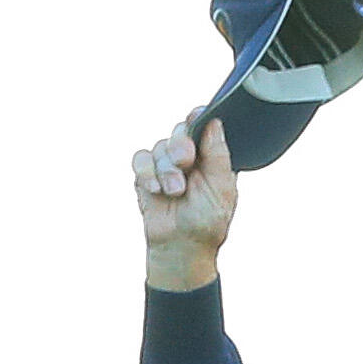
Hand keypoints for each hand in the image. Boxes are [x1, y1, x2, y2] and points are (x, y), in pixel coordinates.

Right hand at [132, 107, 237, 289]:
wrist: (181, 247)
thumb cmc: (206, 222)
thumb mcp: (221, 188)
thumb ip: (218, 154)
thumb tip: (215, 123)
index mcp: (210, 156)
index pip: (204, 126)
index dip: (199, 117)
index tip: (198, 116)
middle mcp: (189, 157)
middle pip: (180, 131)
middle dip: (181, 145)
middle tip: (185, 162)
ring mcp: (166, 165)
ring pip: (160, 147)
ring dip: (166, 169)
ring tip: (175, 191)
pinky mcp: (146, 176)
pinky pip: (140, 159)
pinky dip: (147, 173)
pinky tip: (156, 189)